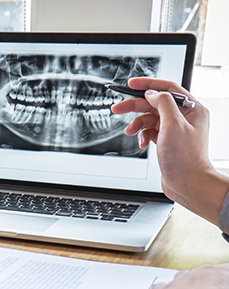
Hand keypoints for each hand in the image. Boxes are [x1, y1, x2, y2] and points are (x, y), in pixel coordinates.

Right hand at [111, 77, 228, 225]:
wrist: (188, 183)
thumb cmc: (185, 158)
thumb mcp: (173, 125)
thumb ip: (162, 103)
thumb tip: (152, 93)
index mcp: (191, 108)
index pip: (167, 88)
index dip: (148, 85)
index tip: (131, 84)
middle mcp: (184, 117)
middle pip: (155, 104)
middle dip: (135, 106)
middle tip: (117, 108)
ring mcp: (175, 130)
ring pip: (151, 119)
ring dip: (137, 124)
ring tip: (129, 132)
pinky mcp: (167, 142)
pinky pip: (151, 132)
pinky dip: (143, 136)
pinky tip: (141, 143)